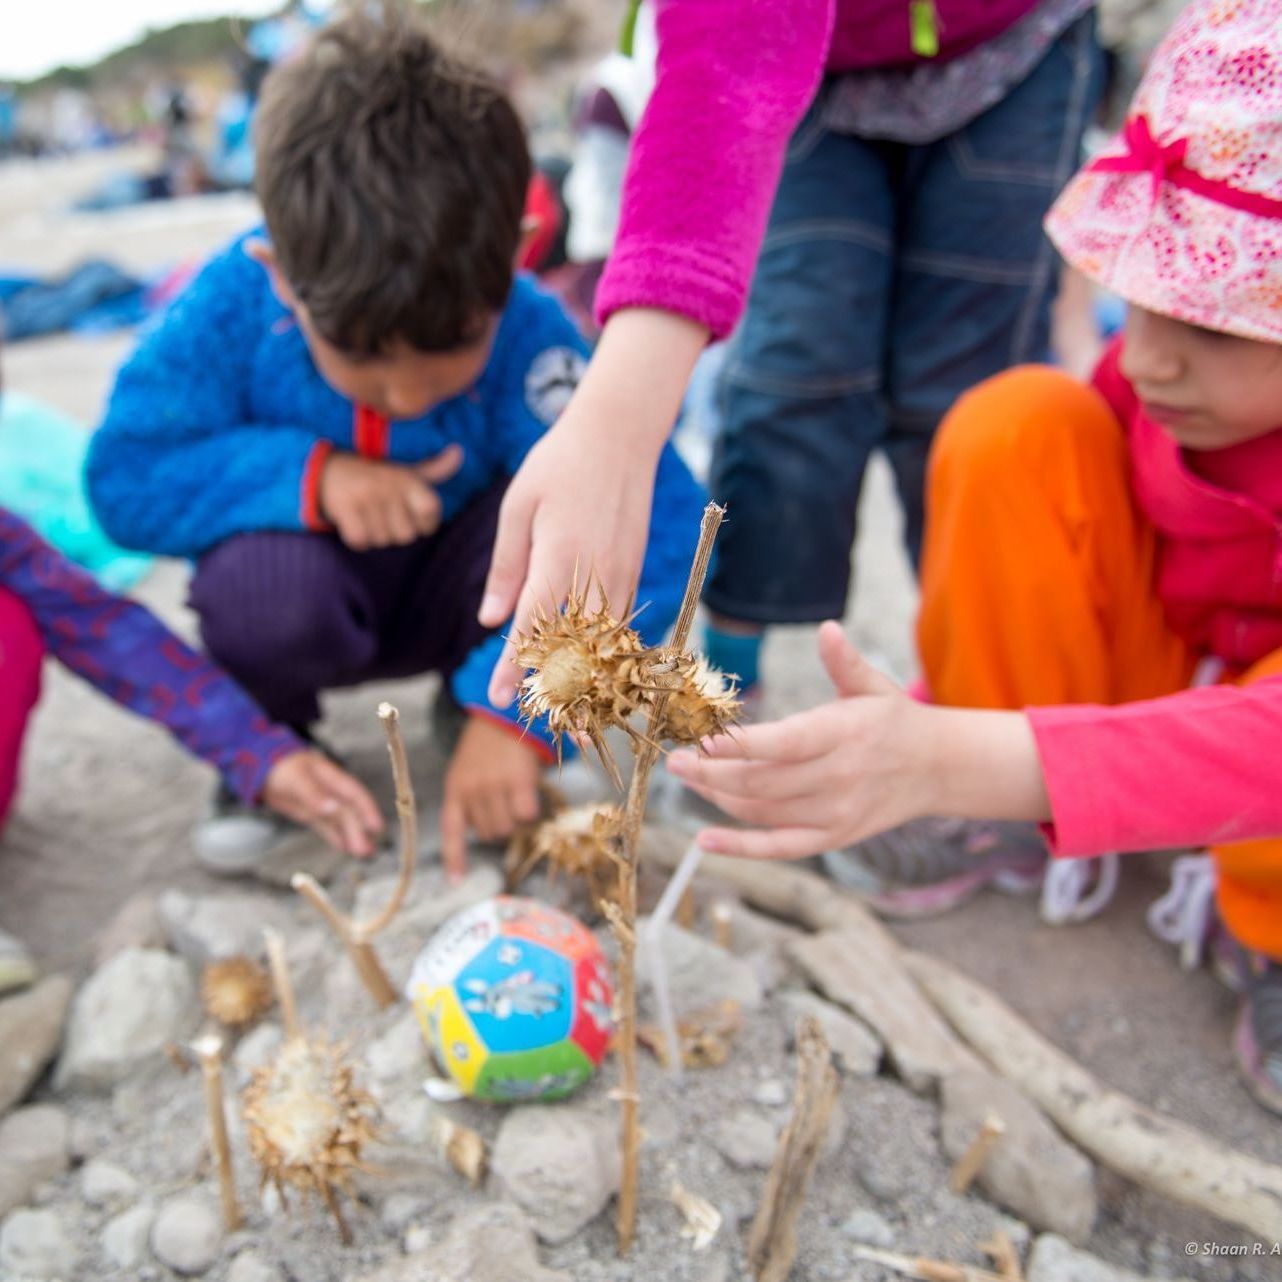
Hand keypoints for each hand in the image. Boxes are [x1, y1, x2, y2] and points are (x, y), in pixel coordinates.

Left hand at [262, 749, 383, 856]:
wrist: (265, 768)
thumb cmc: (283, 768)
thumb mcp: (297, 779)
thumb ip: (313, 794)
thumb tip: (332, 808)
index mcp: (333, 778)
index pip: (355, 794)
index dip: (368, 809)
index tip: (376, 826)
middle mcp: (332, 792)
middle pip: (349, 813)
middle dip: (358, 831)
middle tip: (365, 851)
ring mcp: (322, 803)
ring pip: (340, 822)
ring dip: (351, 836)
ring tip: (363, 853)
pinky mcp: (312, 813)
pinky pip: (327, 826)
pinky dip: (336, 836)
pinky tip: (345, 848)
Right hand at [319, 445, 461, 549]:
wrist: (329, 470)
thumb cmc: (377, 477)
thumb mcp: (406, 470)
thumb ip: (435, 469)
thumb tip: (459, 453)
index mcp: (407, 478)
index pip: (431, 511)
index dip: (426, 522)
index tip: (413, 515)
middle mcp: (389, 485)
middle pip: (406, 535)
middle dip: (396, 531)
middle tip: (384, 514)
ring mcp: (366, 497)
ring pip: (383, 540)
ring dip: (376, 534)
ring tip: (368, 514)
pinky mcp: (345, 508)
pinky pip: (362, 541)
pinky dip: (358, 538)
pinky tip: (355, 520)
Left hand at [440, 716, 543, 878]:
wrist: (505, 711)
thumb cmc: (487, 744)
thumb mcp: (468, 769)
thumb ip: (471, 798)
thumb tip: (489, 832)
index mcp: (454, 788)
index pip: (452, 831)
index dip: (455, 859)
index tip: (455, 882)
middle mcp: (471, 790)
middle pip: (487, 834)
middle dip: (499, 826)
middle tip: (506, 805)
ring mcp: (494, 786)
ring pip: (507, 827)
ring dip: (516, 819)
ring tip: (517, 797)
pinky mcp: (518, 781)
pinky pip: (526, 814)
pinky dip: (530, 810)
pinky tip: (530, 794)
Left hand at [480, 309, 708, 706]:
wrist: (620, 435)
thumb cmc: (559, 465)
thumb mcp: (518, 508)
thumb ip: (506, 567)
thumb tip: (490, 621)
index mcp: (559, 559)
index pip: (532, 627)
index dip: (516, 667)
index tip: (499, 699)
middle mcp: (595, 575)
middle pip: (575, 647)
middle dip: (558, 687)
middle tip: (538, 720)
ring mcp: (622, 576)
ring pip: (603, 642)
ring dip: (585, 676)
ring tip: (569, 708)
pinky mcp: (634, 572)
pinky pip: (618, 623)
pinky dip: (605, 650)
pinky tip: (590, 668)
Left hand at [666, 623, 930, 859]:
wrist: (937, 769)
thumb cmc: (894, 720)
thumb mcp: (874, 686)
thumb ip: (844, 662)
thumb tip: (827, 629)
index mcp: (842, 734)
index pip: (785, 744)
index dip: (742, 746)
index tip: (705, 741)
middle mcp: (837, 778)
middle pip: (762, 783)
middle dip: (712, 774)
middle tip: (674, 761)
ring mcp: (834, 813)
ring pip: (762, 812)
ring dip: (719, 797)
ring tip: (690, 779)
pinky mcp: (831, 837)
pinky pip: (780, 847)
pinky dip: (741, 847)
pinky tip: (705, 840)